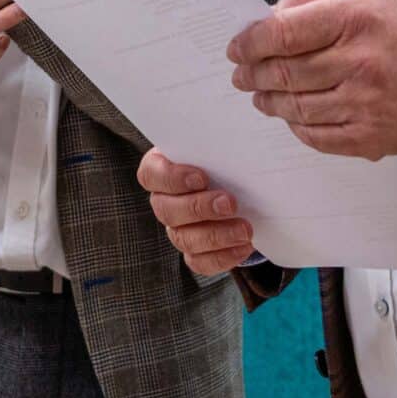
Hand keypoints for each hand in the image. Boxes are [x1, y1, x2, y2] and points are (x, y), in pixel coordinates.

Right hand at [137, 148, 253, 274]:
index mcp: (162, 169)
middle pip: (167, 210)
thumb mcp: (221, 145)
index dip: (172, 178)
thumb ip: (220, 142)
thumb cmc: (225, 158)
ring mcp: (177, 229)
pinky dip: (223, 257)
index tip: (201, 177)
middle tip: (230, 203)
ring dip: (216, 235)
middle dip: (199, 208)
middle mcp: (164, 201)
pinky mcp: (194, 252)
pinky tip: (244, 246)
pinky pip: (200, 262)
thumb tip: (242, 135)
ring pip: (184, 238)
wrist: (241, 186)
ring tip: (245, 229)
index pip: (151, 175)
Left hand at [229, 0, 396, 159]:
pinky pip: (318, 136)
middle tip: (241, 73)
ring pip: (296, 107)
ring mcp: (366, 104)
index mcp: (356, 18)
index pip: (283, 33)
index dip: (251, 42)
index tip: (238, 47)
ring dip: (269, 101)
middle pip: (284, 73)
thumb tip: (272, 16)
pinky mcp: (372, 137)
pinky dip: (297, 126)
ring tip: (260, 94)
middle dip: (252, 73)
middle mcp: (360, 63)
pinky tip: (291, 115)